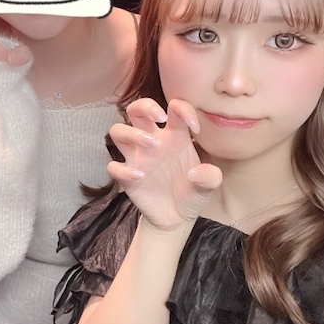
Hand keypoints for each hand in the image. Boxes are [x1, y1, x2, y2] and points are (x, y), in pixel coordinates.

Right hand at [108, 98, 221, 230]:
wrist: (178, 218)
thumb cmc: (193, 193)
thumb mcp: (209, 185)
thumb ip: (210, 176)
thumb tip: (195, 172)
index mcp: (175, 136)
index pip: (174, 108)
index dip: (184, 109)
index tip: (196, 128)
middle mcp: (153, 141)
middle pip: (136, 109)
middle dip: (145, 106)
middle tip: (160, 118)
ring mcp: (138, 158)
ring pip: (118, 131)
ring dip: (132, 133)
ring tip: (152, 145)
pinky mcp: (126, 177)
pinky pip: (113, 166)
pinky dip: (122, 169)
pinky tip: (140, 176)